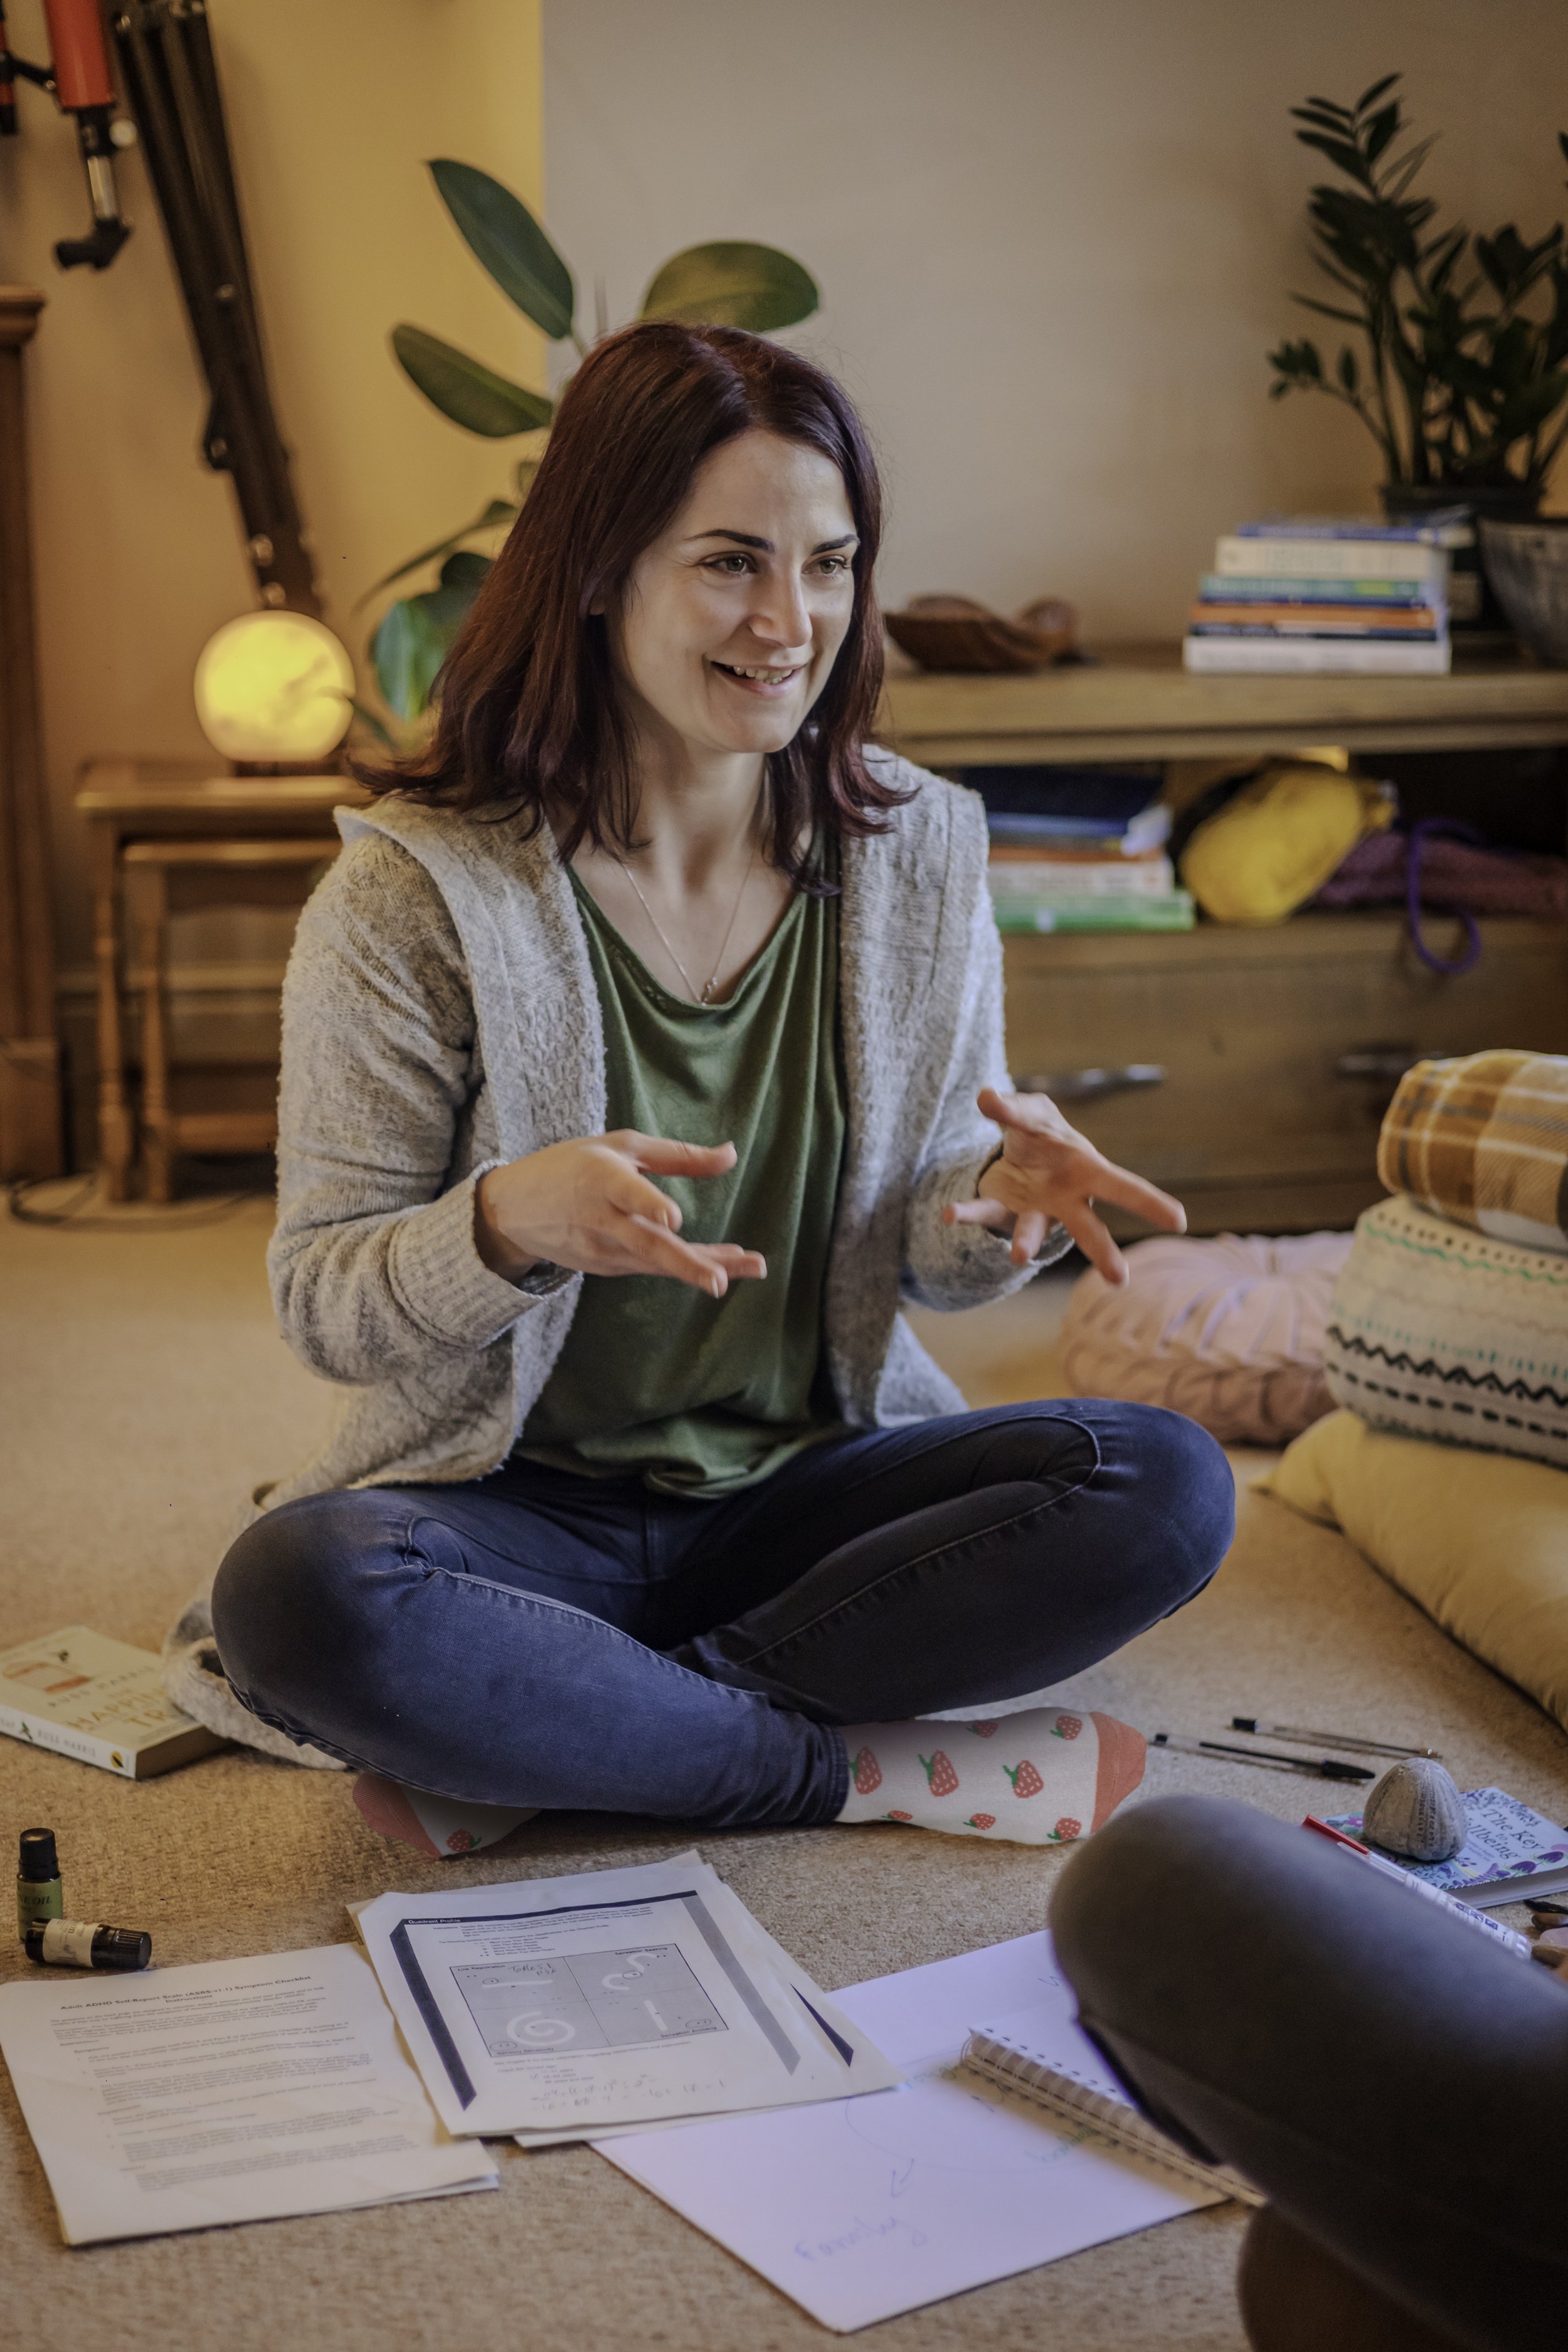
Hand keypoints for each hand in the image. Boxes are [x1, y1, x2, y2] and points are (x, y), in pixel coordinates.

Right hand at [475, 1132, 766, 1297]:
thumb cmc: (573, 1166)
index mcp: (601, 1179)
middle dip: (686, 1264)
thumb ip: (677, 1155)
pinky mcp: (607, 1267)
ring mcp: (603, 1250)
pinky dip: (688, 1266)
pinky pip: (654, 1267)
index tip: (672, 1220)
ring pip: (659, 1262)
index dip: (648, 1205)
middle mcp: (601, 1220)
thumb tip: (733, 1155)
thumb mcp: (621, 1146)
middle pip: (646, 1244)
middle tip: (719, 1283)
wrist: (514, 1210)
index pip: (625, 1194)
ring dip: (704, 1266)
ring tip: (752, 1266)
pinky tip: (723, 1266)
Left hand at [941, 1085, 1184, 1283]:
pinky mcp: (1000, 1210)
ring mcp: (1034, 1210)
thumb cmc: (1040, 1132)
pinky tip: (948, 1215)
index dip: (1151, 1203)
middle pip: (1088, 1228)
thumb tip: (987, 1099)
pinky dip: (966, 1215)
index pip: (1125, 1188)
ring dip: (1027, 1242)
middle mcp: (1066, 1199)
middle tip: (1118, 1279)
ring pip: (1034, 1230)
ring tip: (1018, 1257)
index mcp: (1089, 1171)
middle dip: (1102, 1252)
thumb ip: (1013, 1107)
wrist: (1013, 1153)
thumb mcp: (1033, 1112)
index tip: (1180, 1220)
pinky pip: (984, 1213)